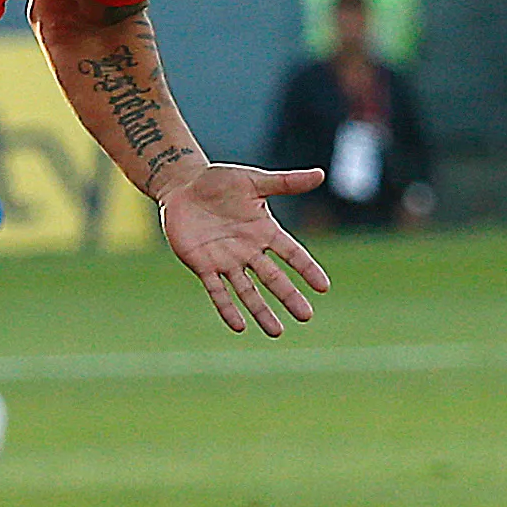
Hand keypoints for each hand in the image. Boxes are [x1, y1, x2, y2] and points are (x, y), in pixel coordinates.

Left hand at [158, 163, 329, 336]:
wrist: (182, 186)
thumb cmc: (219, 182)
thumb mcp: (253, 180)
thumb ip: (285, 182)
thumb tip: (321, 174)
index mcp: (264, 231)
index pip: (291, 253)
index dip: (306, 269)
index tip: (323, 287)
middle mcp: (248, 250)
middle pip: (273, 278)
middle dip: (288, 297)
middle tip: (306, 316)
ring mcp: (226, 259)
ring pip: (247, 290)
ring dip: (261, 310)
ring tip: (276, 332)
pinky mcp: (202, 264)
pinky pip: (217, 290)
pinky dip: (227, 308)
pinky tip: (239, 326)